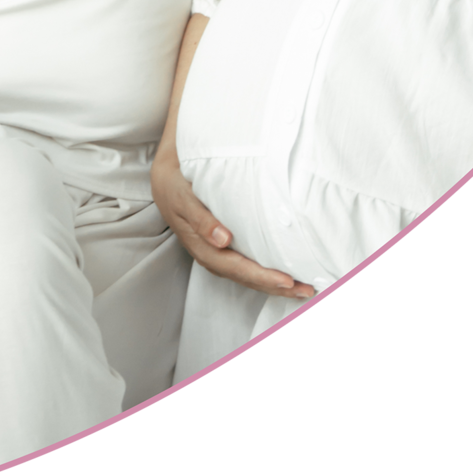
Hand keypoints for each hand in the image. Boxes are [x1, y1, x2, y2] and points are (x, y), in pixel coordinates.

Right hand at [152, 143, 315, 299]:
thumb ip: (201, 220)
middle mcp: (213, 256)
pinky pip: (249, 266)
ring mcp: (219, 254)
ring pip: (250, 276)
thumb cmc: (177, 188)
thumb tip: (223, 240)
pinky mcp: (225, 248)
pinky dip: (268, 273)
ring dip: (276, 284)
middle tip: (308, 290)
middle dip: (277, 287)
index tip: (287, 280)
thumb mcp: (184, 198)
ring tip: (304, 289)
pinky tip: (285, 274)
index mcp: (203, 248)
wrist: (165, 182)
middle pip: (248, 278)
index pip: (238, 268)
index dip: (263, 276)